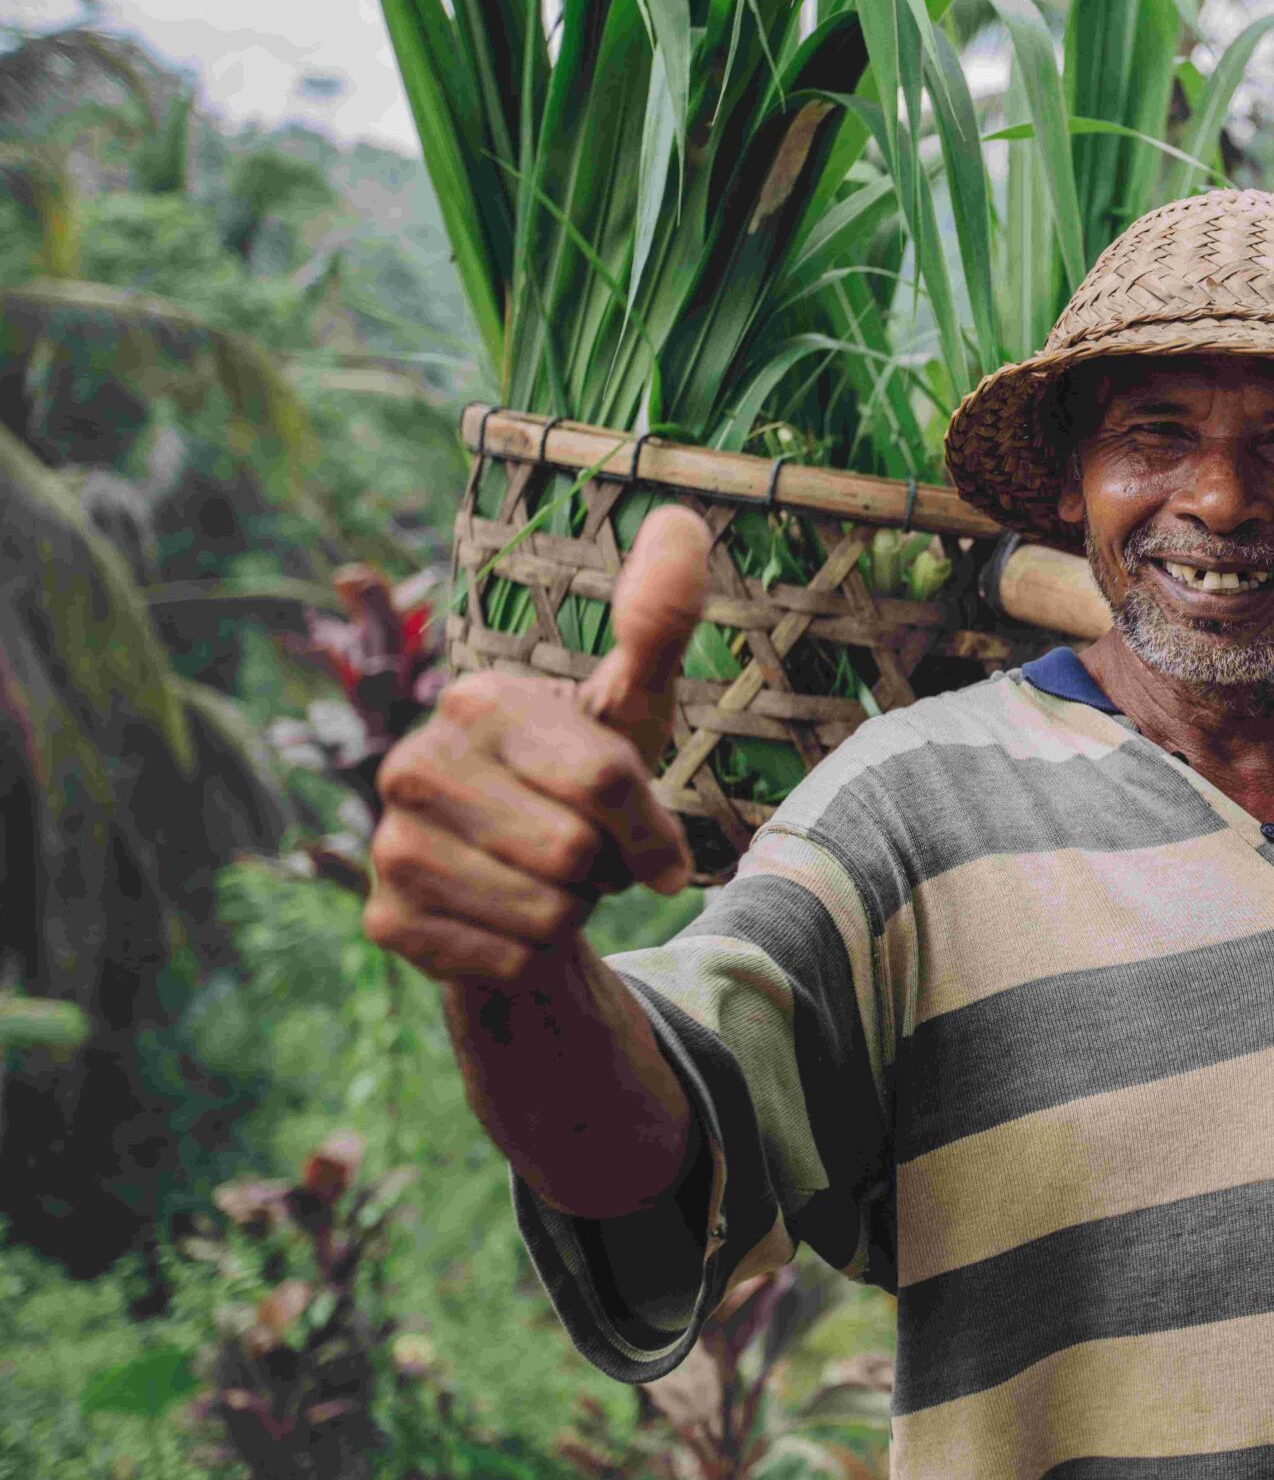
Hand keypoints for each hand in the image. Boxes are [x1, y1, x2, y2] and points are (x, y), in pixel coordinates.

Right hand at [363, 507, 711, 983]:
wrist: (521, 880)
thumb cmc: (583, 784)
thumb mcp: (631, 707)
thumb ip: (656, 622)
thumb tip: (682, 519)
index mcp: (478, 701)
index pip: (606, 781)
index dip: (650, 826)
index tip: (649, 836)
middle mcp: (413, 764)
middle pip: (573, 854)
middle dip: (604, 870)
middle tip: (581, 854)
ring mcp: (390, 843)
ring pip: (544, 914)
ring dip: (570, 912)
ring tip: (546, 881)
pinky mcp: (384, 920)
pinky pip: (508, 961)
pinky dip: (532, 956)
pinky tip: (508, 922)